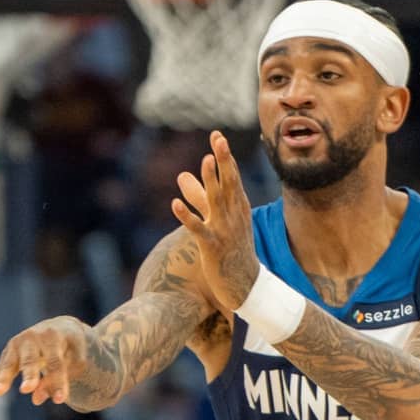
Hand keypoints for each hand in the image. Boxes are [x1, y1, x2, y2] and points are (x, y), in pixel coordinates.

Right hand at [0, 316, 93, 406]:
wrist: (57, 328)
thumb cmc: (69, 347)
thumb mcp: (73, 360)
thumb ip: (59, 379)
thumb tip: (36, 400)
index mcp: (52, 337)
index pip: (56, 362)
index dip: (58, 381)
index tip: (60, 400)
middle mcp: (31, 339)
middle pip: (30, 360)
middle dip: (29, 375)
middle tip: (26, 389)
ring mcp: (15, 346)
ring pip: (9, 365)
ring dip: (3, 379)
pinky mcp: (7, 356)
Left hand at [172, 132, 258, 313]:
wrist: (245, 285)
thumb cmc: (232, 249)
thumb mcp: (216, 218)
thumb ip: (198, 196)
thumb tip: (181, 174)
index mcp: (237, 207)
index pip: (231, 177)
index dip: (224, 157)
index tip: (217, 135)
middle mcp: (233, 215)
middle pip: (228, 183)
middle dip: (223, 161)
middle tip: (219, 139)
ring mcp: (224, 231)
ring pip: (216, 202)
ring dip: (210, 181)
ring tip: (205, 161)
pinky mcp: (212, 247)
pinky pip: (198, 230)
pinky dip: (187, 216)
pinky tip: (174, 203)